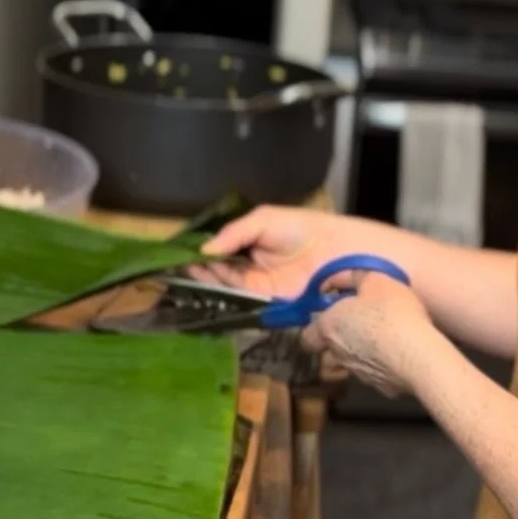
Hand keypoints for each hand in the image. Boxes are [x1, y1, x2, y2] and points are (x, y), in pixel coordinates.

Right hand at [201, 206, 419, 297]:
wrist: (337, 249)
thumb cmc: (304, 228)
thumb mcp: (264, 219)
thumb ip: (235, 233)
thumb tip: (205, 251)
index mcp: (253, 242)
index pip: (222, 249)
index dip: (203, 251)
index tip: (183, 251)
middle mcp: (253, 264)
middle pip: (220, 268)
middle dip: (201, 266)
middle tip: (180, 264)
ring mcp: (259, 283)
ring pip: (226, 283)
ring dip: (207, 277)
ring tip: (189, 269)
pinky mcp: (267, 299)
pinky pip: (240, 295)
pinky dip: (223, 288)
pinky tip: (207, 278)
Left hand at [303, 271, 435, 396]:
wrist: (420, 358)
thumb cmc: (392, 314)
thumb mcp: (376, 281)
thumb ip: (355, 277)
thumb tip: (338, 278)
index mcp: (328, 327)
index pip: (306, 335)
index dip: (316, 328)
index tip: (331, 317)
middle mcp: (336, 353)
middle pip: (325, 354)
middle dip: (334, 345)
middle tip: (355, 331)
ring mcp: (357, 374)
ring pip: (348, 367)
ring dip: (357, 357)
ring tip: (378, 345)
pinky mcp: (380, 388)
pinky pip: (375, 376)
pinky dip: (381, 369)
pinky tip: (398, 359)